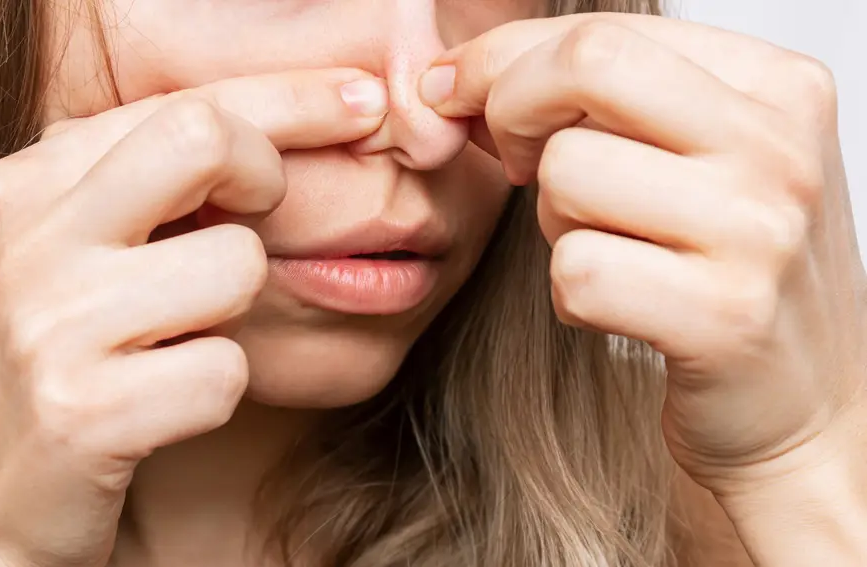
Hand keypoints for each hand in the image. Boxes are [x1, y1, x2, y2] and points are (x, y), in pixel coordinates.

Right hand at [0, 69, 386, 565]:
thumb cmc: (46, 365)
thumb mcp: (63, 253)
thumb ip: (133, 183)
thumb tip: (265, 127)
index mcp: (26, 184)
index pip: (183, 103)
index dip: (290, 97)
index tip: (360, 99)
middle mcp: (30, 237)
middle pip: (205, 138)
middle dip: (268, 172)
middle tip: (263, 211)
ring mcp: (51, 323)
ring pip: (237, 265)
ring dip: (235, 312)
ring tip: (175, 341)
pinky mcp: (83, 412)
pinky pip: (225, 372)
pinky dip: (216, 390)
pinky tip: (163, 406)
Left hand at [420, 13, 866, 499]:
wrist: (800, 404)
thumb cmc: (722, 271)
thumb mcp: (687, 158)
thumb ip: (599, 100)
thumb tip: (454, 79)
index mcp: (777, 86)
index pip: (602, 31)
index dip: (501, 59)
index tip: (451, 91)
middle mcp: (779, 146)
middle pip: (585, 66)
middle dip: (511, 111)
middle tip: (519, 165)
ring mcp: (758, 231)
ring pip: (568, 173)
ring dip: (553, 221)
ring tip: (605, 247)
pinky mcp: (725, 317)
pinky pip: (576, 271)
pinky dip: (569, 295)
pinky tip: (618, 306)